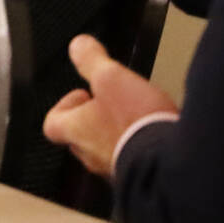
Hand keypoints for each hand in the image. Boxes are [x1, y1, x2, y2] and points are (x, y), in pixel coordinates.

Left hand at [43, 33, 176, 178]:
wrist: (171, 163)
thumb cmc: (136, 124)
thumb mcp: (110, 78)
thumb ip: (91, 60)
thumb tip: (78, 46)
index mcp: (76, 131)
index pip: (53, 123)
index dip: (63, 106)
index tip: (81, 93)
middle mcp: (92, 155)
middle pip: (79, 137)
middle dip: (92, 119)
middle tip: (109, 103)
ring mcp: (116, 169)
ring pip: (106, 150)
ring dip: (116, 134)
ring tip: (135, 117)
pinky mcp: (140, 176)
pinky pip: (131, 162)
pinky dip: (137, 149)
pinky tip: (154, 136)